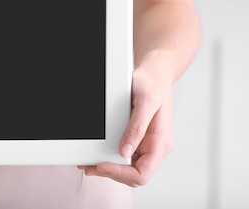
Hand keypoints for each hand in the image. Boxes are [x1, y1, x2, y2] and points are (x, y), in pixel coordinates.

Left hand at [79, 51, 174, 186]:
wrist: (154, 73)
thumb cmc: (152, 84)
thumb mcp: (145, 102)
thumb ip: (137, 128)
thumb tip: (125, 152)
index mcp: (160, 143)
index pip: (142, 173)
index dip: (120, 173)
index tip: (101, 165)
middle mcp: (154, 147)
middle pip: (133, 175)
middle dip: (110, 173)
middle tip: (88, 167)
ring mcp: (145, 144)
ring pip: (127, 168)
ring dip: (108, 168)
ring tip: (88, 163)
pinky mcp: (137, 138)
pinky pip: (124, 155)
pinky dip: (110, 158)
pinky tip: (96, 153)